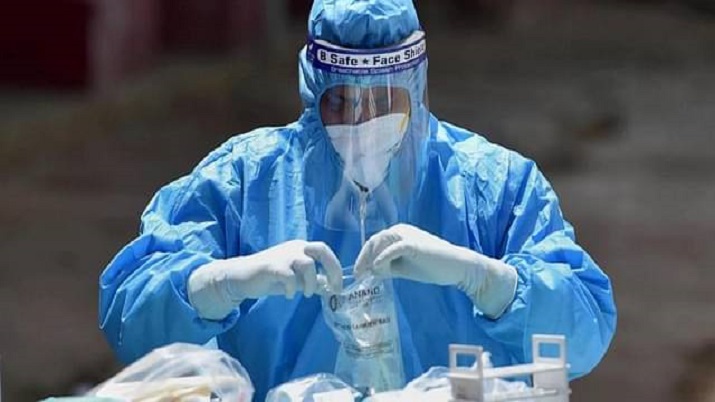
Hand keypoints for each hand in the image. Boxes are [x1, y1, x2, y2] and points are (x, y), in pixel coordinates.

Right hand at [188, 240, 342, 319]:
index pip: (325, 251)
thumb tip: (329, 289)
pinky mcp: (271, 266)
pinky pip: (289, 276)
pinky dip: (292, 288)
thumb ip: (311, 282)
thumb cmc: (269, 278)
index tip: (338, 287)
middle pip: (321, 250)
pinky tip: (288, 295)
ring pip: (307, 264)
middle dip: (332, 268)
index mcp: (301, 249)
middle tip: (332, 287)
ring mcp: (283, 256)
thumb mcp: (295, 280)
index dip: (336, 268)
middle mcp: (295, 248)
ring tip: (306, 294)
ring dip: (311, 282)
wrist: (241, 277)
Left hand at [354, 224, 516, 317]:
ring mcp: (407, 236)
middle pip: (374, 240)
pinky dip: (382, 259)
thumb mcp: (404, 268)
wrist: (457, 268)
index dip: (363, 256)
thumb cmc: (432, 267)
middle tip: (358, 275)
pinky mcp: (414, 244)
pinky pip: (393, 249)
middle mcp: (400, 231)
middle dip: (363, 258)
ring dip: (372, 259)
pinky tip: (378, 269)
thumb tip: (370, 272)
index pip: (374, 242)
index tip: (358, 273)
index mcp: (398, 234)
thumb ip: (387, 267)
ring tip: (372, 274)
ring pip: (380, 242)